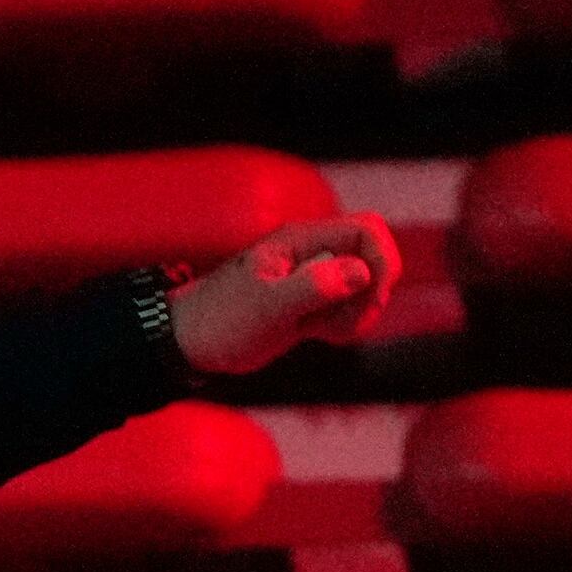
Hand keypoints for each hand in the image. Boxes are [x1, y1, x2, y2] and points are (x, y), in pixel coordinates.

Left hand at [168, 215, 401, 375]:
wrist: (190, 342)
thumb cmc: (220, 321)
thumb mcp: (267, 306)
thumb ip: (313, 286)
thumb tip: (359, 271)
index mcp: (300, 240)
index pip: (368, 229)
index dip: (382, 260)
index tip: (372, 295)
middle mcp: (311, 253)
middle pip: (373, 256)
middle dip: (374, 290)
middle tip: (345, 320)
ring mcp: (313, 277)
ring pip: (365, 284)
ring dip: (359, 311)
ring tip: (322, 330)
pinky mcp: (311, 302)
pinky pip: (349, 305)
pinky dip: (346, 324)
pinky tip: (317, 335)